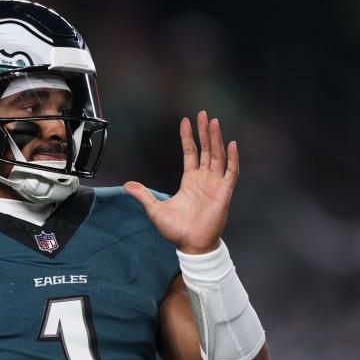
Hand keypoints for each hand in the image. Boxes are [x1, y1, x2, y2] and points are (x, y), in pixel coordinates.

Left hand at [123, 111, 238, 253]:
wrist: (191, 245)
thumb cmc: (176, 230)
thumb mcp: (154, 209)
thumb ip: (143, 195)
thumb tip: (127, 186)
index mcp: (189, 181)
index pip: (191, 153)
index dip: (188, 137)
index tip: (185, 122)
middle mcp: (204, 179)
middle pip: (206, 149)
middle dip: (204, 132)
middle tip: (202, 114)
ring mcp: (215, 184)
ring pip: (218, 156)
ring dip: (217, 139)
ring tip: (214, 122)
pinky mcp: (224, 192)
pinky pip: (231, 172)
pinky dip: (232, 158)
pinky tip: (231, 144)